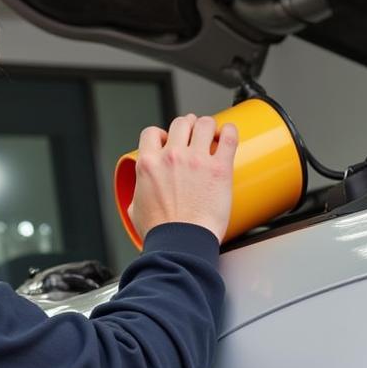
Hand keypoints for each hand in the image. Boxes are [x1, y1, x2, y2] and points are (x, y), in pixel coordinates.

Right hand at [127, 114, 238, 243]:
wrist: (181, 244)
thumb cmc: (161, 233)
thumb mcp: (136, 210)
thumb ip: (138, 193)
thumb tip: (139, 193)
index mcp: (149, 164)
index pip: (152, 132)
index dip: (161, 134)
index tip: (168, 141)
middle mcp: (172, 157)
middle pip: (181, 123)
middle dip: (187, 127)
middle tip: (193, 137)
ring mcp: (197, 160)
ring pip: (204, 123)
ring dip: (208, 127)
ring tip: (212, 135)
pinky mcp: (220, 168)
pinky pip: (229, 136)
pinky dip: (230, 131)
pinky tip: (229, 134)